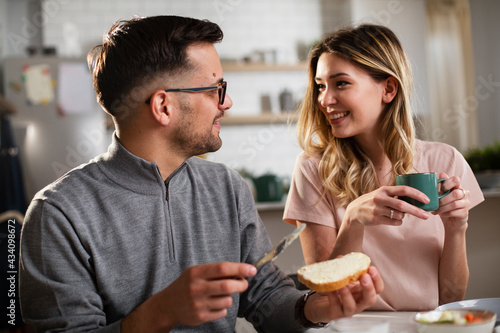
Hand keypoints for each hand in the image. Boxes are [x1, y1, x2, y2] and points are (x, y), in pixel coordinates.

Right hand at [121, 262, 256, 331]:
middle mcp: (196, 288)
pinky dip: (223, 308)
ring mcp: (198, 304)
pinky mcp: (200, 317)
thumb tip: (241, 273)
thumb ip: (216, 271)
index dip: (240, 268)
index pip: (222, 268)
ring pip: (227, 301)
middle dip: (241, 284)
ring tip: (221, 295)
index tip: (252, 270)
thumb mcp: (196, 272)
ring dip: (230, 297)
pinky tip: (213, 304)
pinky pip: (222, 312)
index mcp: (196, 273)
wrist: (167, 305)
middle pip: (227, 286)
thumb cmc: (187, 285)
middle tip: (243, 284)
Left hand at [304, 266, 383, 322]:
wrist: (319, 304)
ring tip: (343, 285)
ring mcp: (346, 310)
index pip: (377, 289)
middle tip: (364, 276)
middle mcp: (358, 302)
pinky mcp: (335, 313)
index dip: (377, 280)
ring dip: (348, 295)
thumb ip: (343, 267)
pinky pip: (335, 306)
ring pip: (352, 307)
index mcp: (362, 292)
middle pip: (370, 299)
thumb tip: (342, 258)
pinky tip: (329, 289)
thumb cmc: (335, 290)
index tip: (372, 268)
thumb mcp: (341, 277)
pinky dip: (332, 296)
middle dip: (369, 288)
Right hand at [345, 185, 429, 226]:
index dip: (417, 194)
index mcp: (384, 189)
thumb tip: (417, 198)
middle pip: (403, 205)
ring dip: (403, 216)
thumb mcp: (382, 193)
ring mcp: (377, 209)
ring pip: (399, 215)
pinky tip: (394, 219)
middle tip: (427, 215)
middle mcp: (380, 198)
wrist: (356, 210)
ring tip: (400, 215)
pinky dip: (398, 221)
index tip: (427, 200)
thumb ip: (396, 194)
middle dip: (416, 211)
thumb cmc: (374, 201)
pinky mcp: (376, 219)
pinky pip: (394, 222)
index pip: (404, 190)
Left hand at [433, 172, 469, 230]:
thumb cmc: (445, 204)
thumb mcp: (441, 194)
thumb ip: (441, 185)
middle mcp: (464, 193)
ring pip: (454, 204)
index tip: (440, 189)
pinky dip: (445, 213)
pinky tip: (441, 214)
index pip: (456, 180)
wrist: (451, 220)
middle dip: (443, 199)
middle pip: (456, 193)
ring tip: (436, 210)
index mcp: (457, 186)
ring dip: (443, 207)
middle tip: (436, 203)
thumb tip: (441, 174)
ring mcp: (466, 203)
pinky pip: (454, 212)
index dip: (447, 183)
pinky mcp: (465, 213)